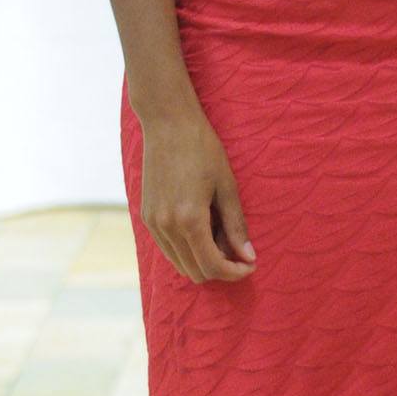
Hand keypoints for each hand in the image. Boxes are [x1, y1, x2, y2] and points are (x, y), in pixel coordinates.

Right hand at [138, 101, 254, 281]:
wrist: (168, 123)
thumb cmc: (203, 149)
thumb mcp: (227, 187)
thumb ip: (236, 225)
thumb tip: (248, 256)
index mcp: (189, 219)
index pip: (213, 266)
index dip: (235, 272)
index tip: (250, 264)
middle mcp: (167, 226)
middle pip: (195, 271)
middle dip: (220, 269)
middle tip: (239, 252)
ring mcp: (153, 223)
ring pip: (180, 264)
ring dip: (202, 261)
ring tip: (222, 238)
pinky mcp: (146, 216)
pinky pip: (168, 249)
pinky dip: (187, 249)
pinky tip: (203, 230)